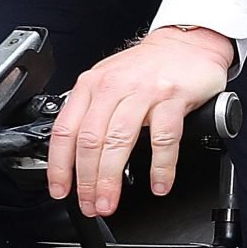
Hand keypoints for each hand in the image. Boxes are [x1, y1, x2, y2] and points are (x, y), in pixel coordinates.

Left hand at [46, 27, 233, 216]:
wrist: (186, 42)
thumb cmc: (146, 68)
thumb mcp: (108, 81)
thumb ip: (91, 111)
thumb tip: (74, 156)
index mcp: (91, 85)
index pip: (65, 130)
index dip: (60, 165)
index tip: (61, 190)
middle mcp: (113, 87)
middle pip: (90, 141)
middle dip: (87, 180)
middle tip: (90, 205)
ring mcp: (143, 92)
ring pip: (119, 142)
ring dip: (112, 179)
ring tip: (110, 202)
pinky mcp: (172, 98)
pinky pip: (163, 139)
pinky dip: (160, 167)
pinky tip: (159, 184)